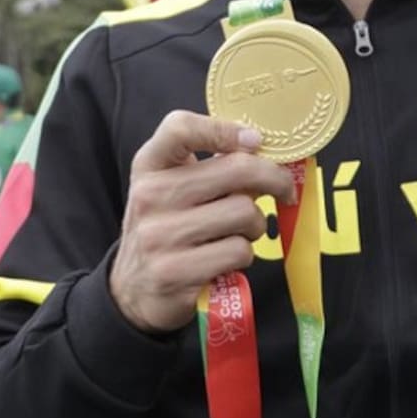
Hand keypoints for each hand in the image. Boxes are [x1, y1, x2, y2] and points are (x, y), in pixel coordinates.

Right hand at [110, 110, 295, 334]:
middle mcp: (150, 195)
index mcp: (149, 165)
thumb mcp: (171, 187)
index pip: (179, 128)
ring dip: (256, 224)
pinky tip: (227, 258)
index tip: (255, 140)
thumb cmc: (165, 227)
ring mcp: (160, 235)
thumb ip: (209, 165)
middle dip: (274, 179)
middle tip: (284, 189)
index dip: (223, 128)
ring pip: (244, 213)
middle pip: (235, 169)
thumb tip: (263, 150)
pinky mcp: (176, 271)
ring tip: (242, 231)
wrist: (131, 290)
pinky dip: (244, 254)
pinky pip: (238, 251)